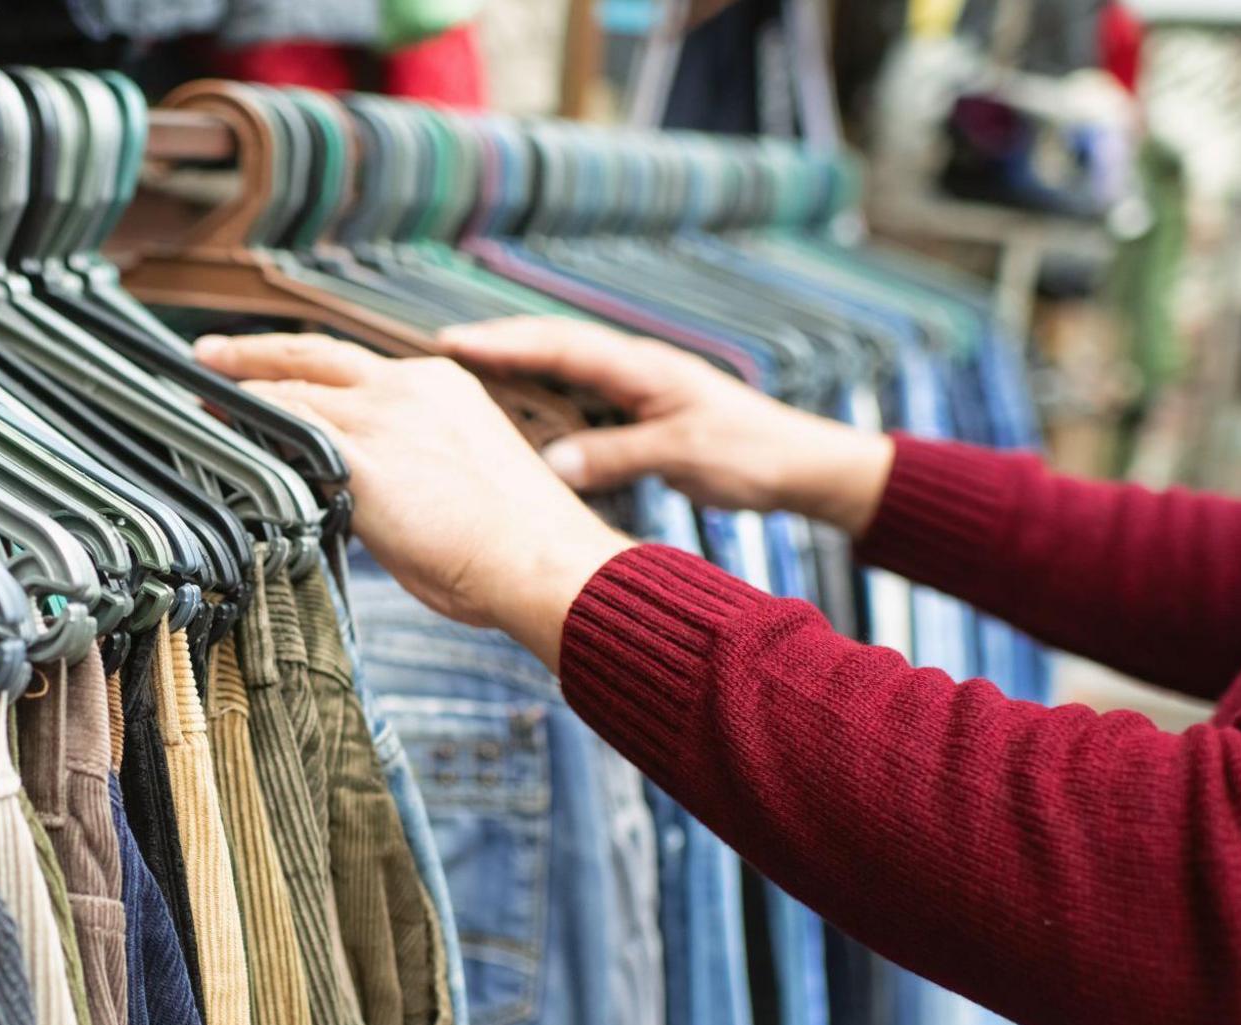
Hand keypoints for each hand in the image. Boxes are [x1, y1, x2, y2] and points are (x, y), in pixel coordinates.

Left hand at [194, 333, 630, 663]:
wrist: (542, 560)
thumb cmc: (515, 545)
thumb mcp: (460, 479)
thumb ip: (409, 468)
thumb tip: (365, 493)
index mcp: (441, 386)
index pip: (356, 366)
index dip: (306, 367)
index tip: (277, 371)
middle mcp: (410, 386)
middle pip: (313, 356)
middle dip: (256, 354)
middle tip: (210, 354)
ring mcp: (384, 418)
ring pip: (292, 391)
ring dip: (239, 394)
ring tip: (199, 402)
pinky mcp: (364, 458)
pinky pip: (286, 429)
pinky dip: (246, 426)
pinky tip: (216, 432)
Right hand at [439, 316, 895, 535]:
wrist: (805, 464)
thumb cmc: (755, 454)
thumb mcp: (685, 456)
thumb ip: (616, 456)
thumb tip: (548, 463)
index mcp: (645, 367)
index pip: (562, 345)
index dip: (505, 343)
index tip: (452, 343)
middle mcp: (635, 367)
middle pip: (552, 345)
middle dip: (495, 345)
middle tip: (435, 351)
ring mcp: (636, 386)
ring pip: (561, 368)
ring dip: (513, 368)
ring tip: (456, 377)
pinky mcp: (639, 410)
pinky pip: (576, 395)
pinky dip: (539, 398)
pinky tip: (512, 415)